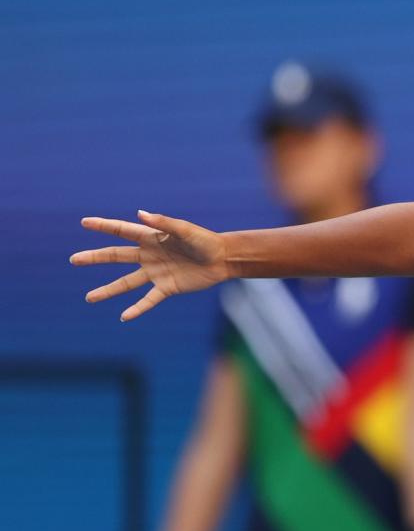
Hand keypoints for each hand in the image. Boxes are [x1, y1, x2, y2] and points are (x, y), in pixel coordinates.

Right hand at [71, 210, 230, 320]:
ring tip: (89, 298)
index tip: (84, 222)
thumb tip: (140, 214)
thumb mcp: (185, 230)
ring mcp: (156, 272)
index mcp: (152, 238)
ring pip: (126, 282)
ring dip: (108, 291)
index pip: (122, 231)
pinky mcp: (166, 288)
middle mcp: (149, 255)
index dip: (104, 226)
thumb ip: (164, 223)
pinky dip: (137, 308)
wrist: (223, 259)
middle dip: (95, 257)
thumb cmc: (205, 241)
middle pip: (116, 256)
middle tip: (74, 259)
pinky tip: (124, 317)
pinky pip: (148, 300)